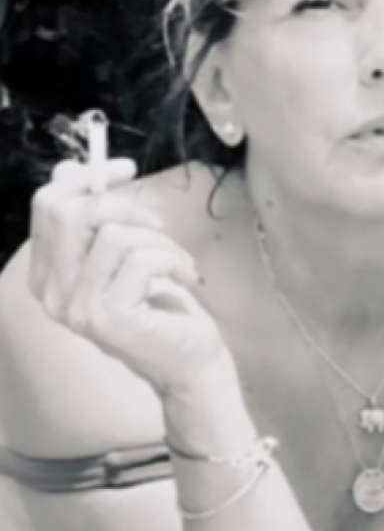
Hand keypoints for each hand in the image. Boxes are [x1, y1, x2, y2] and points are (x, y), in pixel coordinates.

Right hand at [29, 157, 232, 398]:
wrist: (190, 362)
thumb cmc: (161, 306)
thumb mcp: (123, 252)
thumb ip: (94, 217)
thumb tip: (71, 168)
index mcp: (49, 276)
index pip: (46, 207)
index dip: (85, 178)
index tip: (123, 169)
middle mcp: (53, 294)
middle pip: (68, 213)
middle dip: (122, 204)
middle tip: (157, 222)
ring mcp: (78, 309)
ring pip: (112, 234)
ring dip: (158, 239)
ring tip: (177, 261)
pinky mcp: (109, 317)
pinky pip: (141, 258)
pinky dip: (174, 259)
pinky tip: (186, 279)